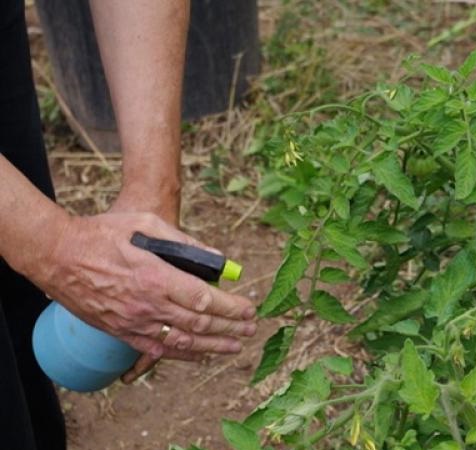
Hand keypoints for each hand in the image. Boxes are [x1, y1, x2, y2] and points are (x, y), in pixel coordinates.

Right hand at [22, 211, 256, 382]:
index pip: (205, 299)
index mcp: (156, 277)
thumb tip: (218, 259)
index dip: (231, 308)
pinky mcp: (119, 330)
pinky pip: (156, 349)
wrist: (56, 254)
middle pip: (199, 323)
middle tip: (250, 329)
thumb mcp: (147, 224)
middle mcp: (147, 304)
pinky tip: (200, 355)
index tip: (249, 310)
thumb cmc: (102, 233)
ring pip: (181, 341)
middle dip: (230, 328)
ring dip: (212, 346)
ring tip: (234, 347)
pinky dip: (182, 354)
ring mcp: (132, 321)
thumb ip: (185, 243)